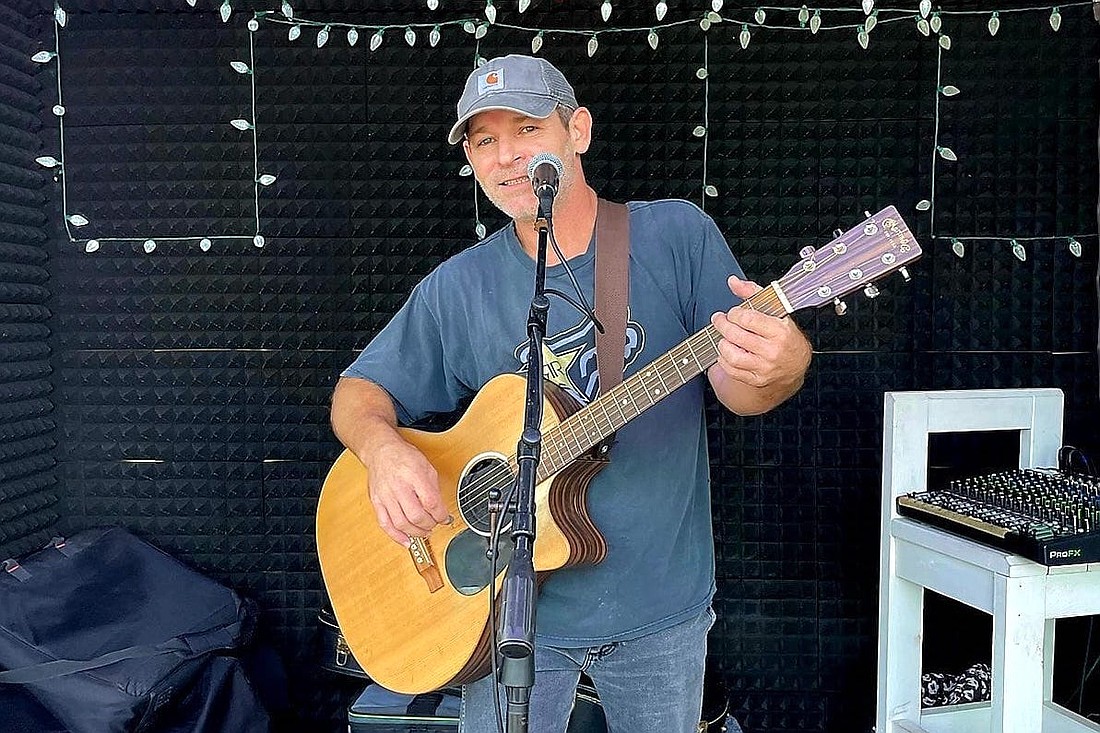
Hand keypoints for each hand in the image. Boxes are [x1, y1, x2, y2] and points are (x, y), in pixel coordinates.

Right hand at [365, 437, 452, 546]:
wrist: (381, 451)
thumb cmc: (404, 457)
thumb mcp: (426, 466)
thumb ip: (434, 488)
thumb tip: (440, 509)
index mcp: (414, 475)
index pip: (430, 502)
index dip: (440, 515)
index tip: (445, 518)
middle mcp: (398, 487)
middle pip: (416, 516)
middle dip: (429, 525)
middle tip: (434, 524)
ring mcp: (385, 496)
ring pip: (401, 524)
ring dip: (416, 533)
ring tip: (424, 532)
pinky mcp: (376, 502)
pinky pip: (385, 524)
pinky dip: (396, 537)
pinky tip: (407, 541)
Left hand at [709, 274, 811, 391]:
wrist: (796, 365)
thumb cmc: (785, 336)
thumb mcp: (775, 311)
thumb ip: (753, 293)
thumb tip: (733, 282)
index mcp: (780, 331)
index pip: (748, 319)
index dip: (735, 313)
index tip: (733, 313)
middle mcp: (773, 350)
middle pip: (736, 336)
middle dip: (722, 325)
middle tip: (720, 320)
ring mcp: (764, 367)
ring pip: (732, 355)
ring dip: (722, 344)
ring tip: (724, 337)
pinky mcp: (756, 379)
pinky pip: (731, 370)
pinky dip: (724, 359)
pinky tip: (728, 351)